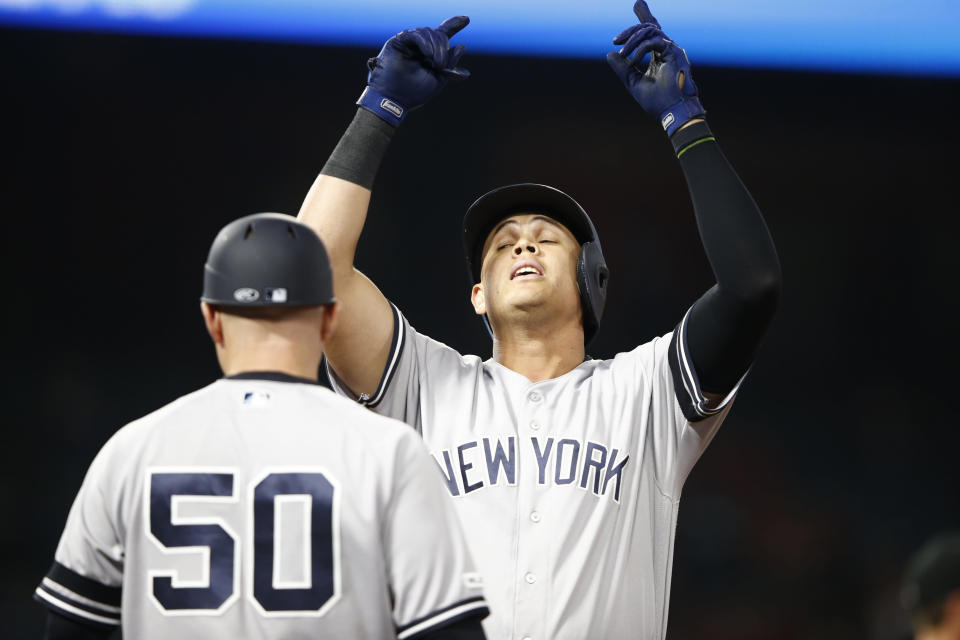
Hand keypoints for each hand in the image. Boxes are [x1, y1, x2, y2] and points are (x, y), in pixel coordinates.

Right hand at [358, 16, 470, 125]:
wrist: (395, 101)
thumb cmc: (415, 93)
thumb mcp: (439, 78)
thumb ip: (450, 63)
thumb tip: (461, 46)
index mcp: (429, 53)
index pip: (442, 34)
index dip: (454, 25)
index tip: (466, 19)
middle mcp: (419, 46)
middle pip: (437, 34)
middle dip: (443, 47)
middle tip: (442, 65)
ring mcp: (408, 43)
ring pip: (427, 32)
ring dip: (435, 47)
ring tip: (436, 64)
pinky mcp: (398, 42)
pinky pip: (414, 34)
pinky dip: (424, 42)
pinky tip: (428, 54)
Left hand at [605, 1, 704, 135]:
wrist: (670, 112)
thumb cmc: (656, 101)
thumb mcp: (632, 81)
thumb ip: (623, 67)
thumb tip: (610, 54)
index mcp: (659, 55)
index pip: (651, 33)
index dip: (644, 16)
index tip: (637, 4)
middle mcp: (666, 50)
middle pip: (650, 26)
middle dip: (632, 28)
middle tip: (616, 39)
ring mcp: (671, 50)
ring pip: (650, 31)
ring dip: (632, 40)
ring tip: (622, 52)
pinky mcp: (673, 53)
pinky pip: (653, 42)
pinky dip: (640, 48)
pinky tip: (632, 59)